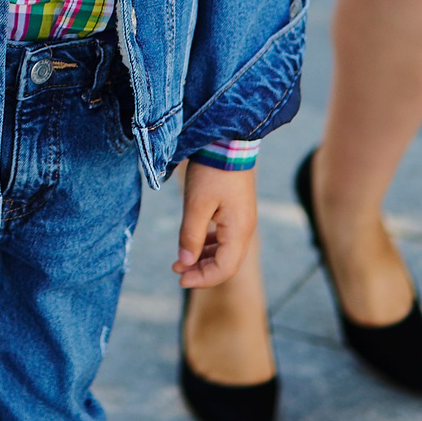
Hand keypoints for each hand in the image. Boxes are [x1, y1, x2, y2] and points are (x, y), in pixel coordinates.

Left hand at [176, 163, 256, 288]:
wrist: (228, 141)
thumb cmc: (212, 172)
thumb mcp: (196, 205)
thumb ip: (190, 236)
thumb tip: (185, 263)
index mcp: (239, 231)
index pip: (224, 269)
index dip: (202, 279)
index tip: (179, 279)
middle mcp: (245, 229)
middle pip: (226, 263)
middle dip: (201, 271)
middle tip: (176, 271)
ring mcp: (241, 220)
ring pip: (224, 251)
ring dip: (203, 259)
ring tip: (180, 261)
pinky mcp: (236, 211)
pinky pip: (224, 238)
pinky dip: (207, 245)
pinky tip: (192, 244)